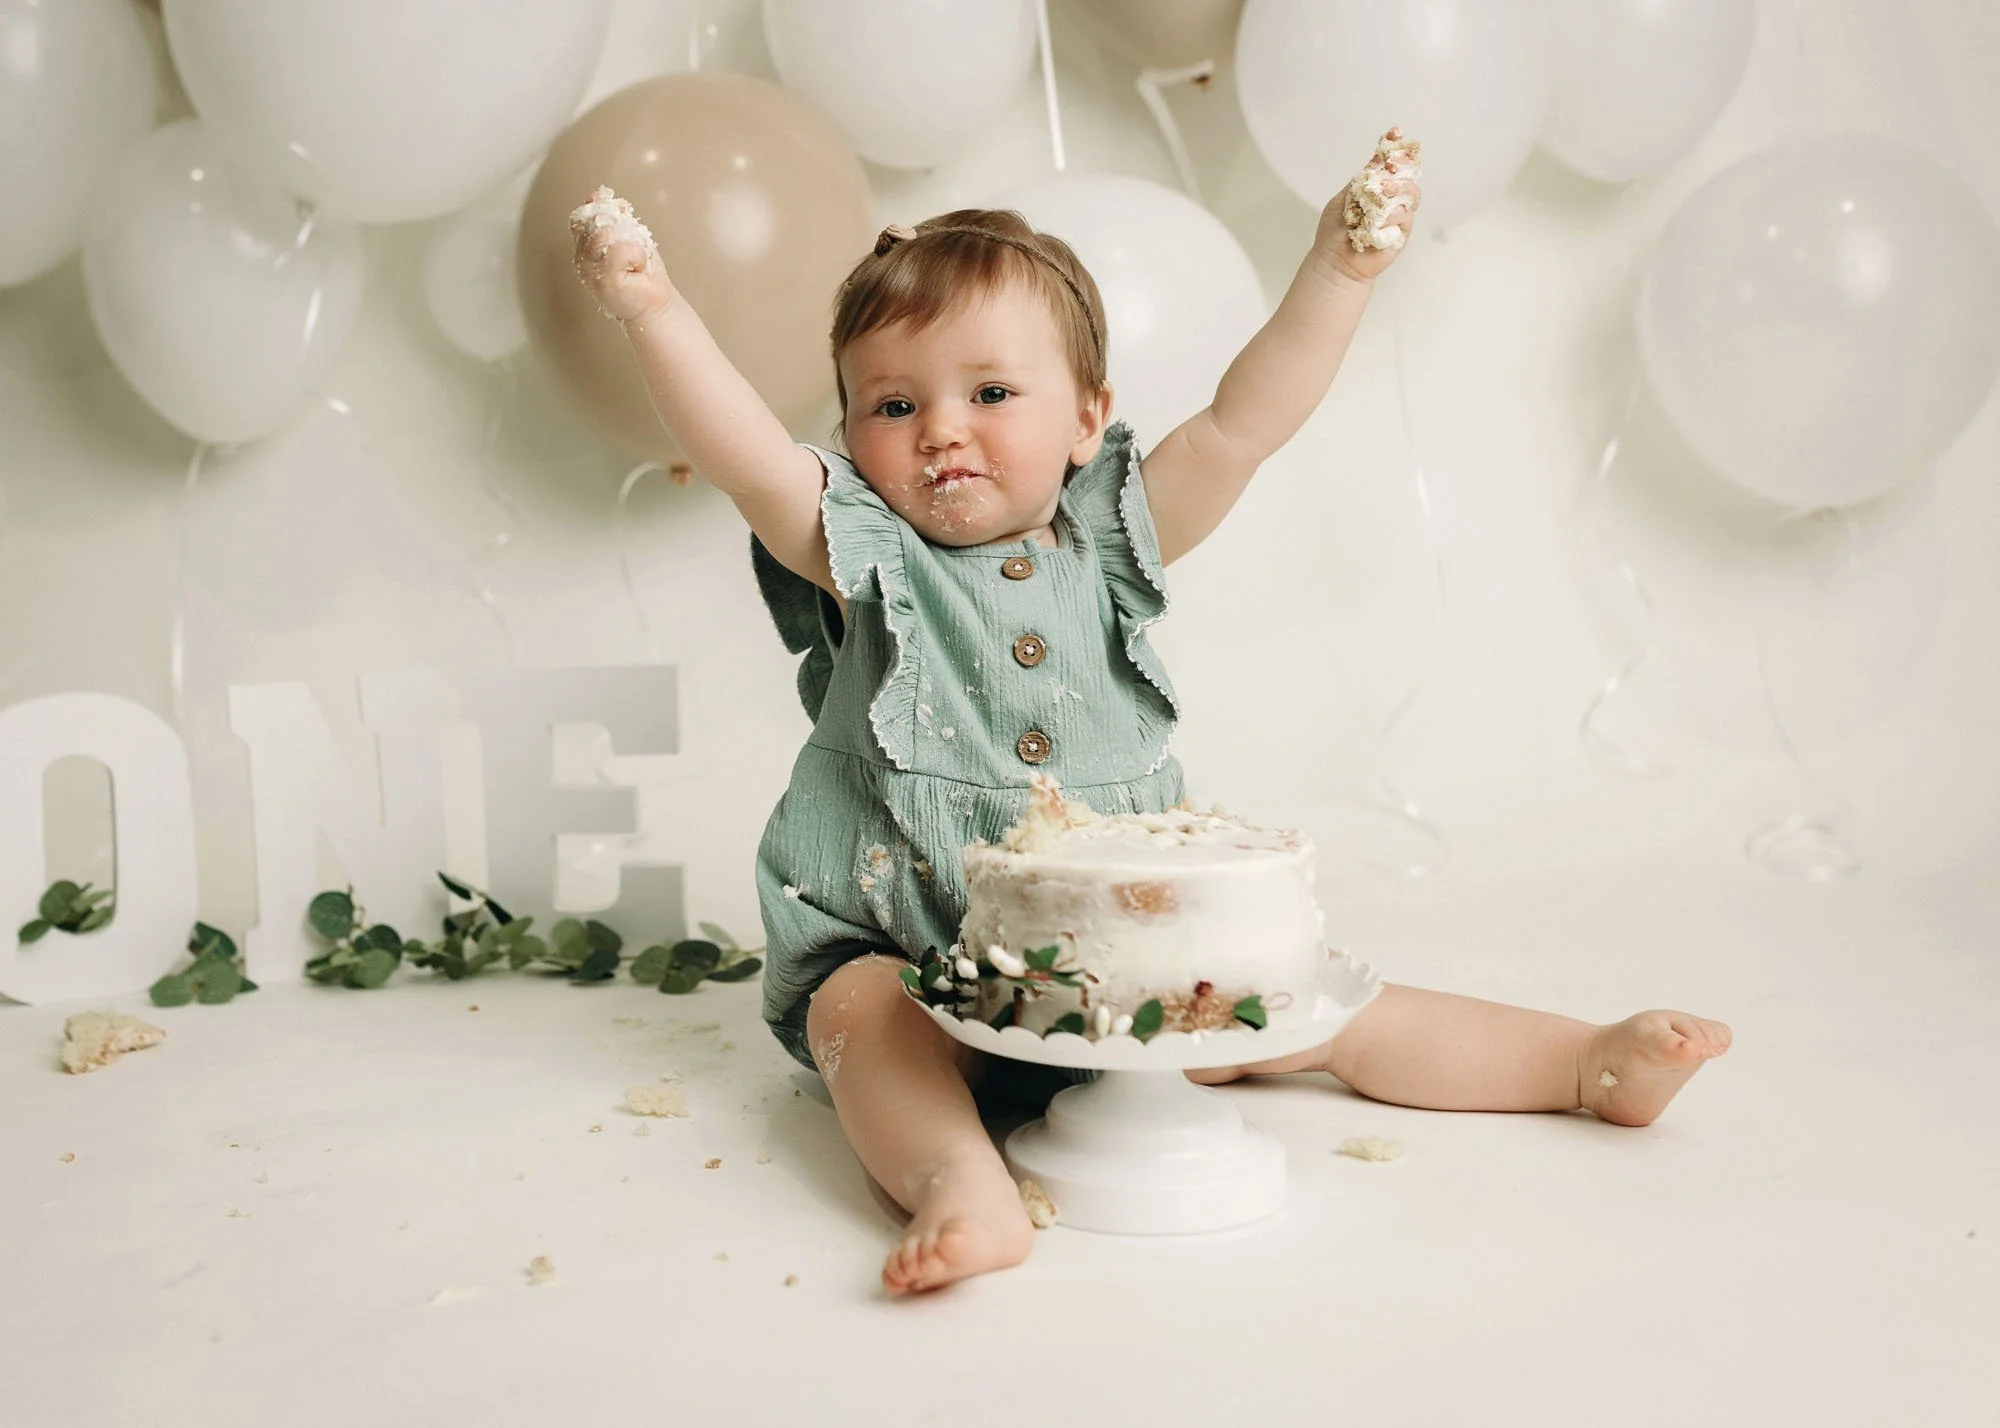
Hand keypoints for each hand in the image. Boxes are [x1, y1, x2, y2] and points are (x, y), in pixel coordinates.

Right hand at [569, 186, 674, 324]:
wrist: (655, 307)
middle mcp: (582, 260)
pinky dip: (637, 254)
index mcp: (584, 249)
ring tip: (635, 260)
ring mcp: (590, 271)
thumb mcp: (627, 236)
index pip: (581, 217)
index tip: (622, 221)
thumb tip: (598, 194)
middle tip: (634, 250)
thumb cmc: (643, 276)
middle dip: (620, 228)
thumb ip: (613, 217)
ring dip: (630, 242)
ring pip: (605, 233)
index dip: (601, 211)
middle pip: (593, 221)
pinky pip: (621, 249)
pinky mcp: (604, 280)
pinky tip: (637, 267)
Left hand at [1315, 127, 1421, 283]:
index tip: (1395, 132)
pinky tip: (1374, 226)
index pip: (1390, 161)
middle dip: (1398, 170)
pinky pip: (1404, 216)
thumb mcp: (1345, 197)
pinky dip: (1389, 218)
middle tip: (1383, 179)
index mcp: (1375, 185)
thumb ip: (1362, 180)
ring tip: (1377, 203)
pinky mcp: (1402, 231)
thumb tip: (1377, 159)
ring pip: (1409, 193)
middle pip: (1406, 173)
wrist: (1336, 260)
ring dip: (1393, 194)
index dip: (1395, 146)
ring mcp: (1398, 213)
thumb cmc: (1336, 230)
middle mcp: (1390, 197)